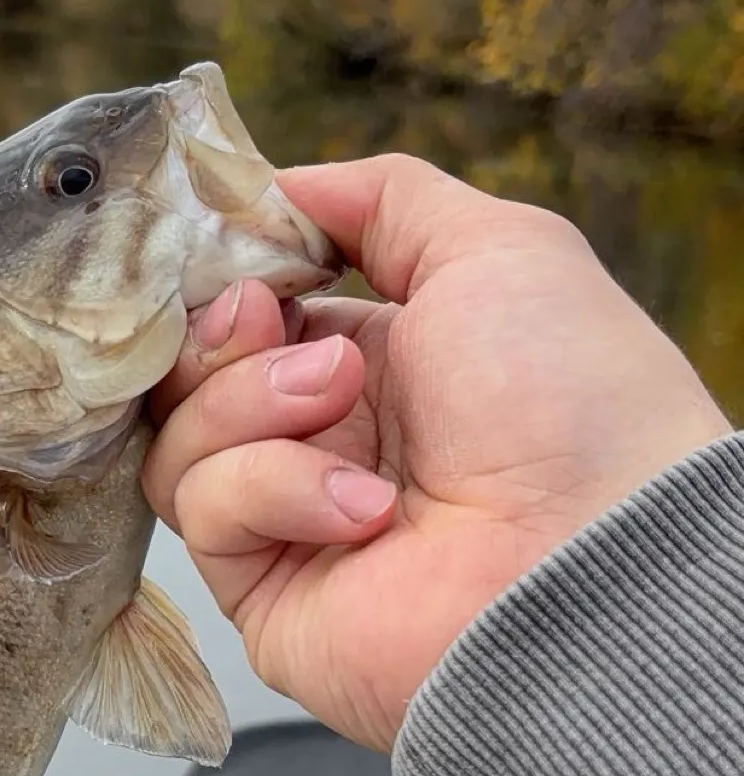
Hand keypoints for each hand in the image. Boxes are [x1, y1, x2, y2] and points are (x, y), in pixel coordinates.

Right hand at [143, 153, 732, 751]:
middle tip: (273, 324)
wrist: (596, 562)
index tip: (240, 262)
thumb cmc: (570, 400)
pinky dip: (273, 486)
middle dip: (223, 335)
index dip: (225, 280)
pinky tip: (362, 509)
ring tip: (337, 403)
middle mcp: (320, 437)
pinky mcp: (262, 588)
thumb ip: (384, 198)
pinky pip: (204, 508)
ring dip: (249, 402)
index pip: (244, 312)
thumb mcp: (496, 249)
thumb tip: (280, 187)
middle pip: (191, 372)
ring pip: (180, 435)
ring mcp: (287, 514)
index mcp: (367, 361)